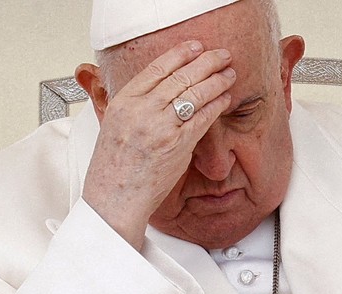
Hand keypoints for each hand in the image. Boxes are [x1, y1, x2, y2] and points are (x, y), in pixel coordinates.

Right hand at [81, 41, 236, 248]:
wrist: (114, 198)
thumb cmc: (113, 169)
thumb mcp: (112, 126)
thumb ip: (132, 106)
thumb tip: (154, 92)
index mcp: (124, 101)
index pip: (156, 68)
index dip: (179, 54)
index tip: (194, 47)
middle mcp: (141, 110)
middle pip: (180, 76)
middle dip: (206, 62)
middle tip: (221, 55)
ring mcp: (160, 126)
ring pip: (194, 94)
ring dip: (216, 81)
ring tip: (229, 74)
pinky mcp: (177, 144)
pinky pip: (202, 119)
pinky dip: (216, 105)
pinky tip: (225, 98)